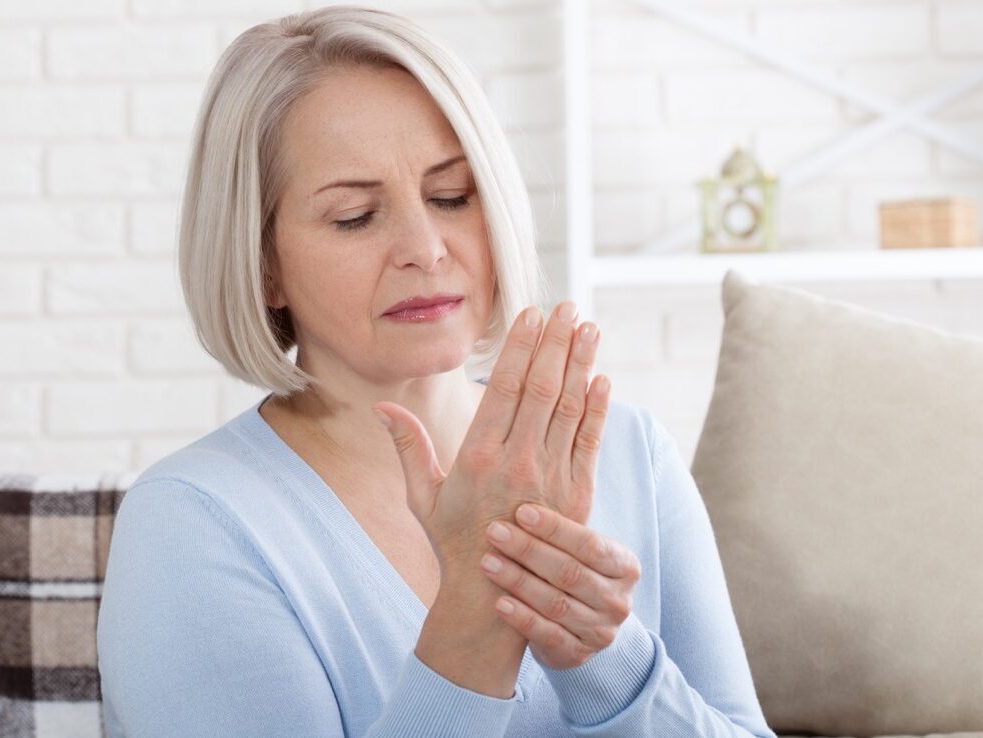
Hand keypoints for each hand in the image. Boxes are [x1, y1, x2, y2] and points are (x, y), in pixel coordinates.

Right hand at [373, 300, 610, 575]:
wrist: (491, 596)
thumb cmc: (451, 540)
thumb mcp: (420, 495)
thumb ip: (407, 446)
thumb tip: (380, 405)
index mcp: (477, 457)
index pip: (504, 387)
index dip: (521, 347)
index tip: (532, 313)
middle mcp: (517, 463)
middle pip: (542, 388)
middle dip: (556, 343)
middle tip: (567, 307)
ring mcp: (550, 479)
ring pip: (569, 408)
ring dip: (581, 364)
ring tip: (588, 328)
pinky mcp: (576, 495)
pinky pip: (589, 441)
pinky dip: (597, 408)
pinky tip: (602, 378)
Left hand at [478, 502, 639, 669]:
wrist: (578, 627)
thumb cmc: (570, 570)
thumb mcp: (579, 547)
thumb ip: (567, 514)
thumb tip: (543, 457)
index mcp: (624, 565)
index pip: (590, 543)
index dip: (555, 528)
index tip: (521, 510)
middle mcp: (617, 600)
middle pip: (570, 572)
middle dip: (529, 551)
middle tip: (494, 531)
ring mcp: (600, 631)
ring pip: (556, 603)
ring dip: (519, 581)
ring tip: (487, 562)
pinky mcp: (578, 654)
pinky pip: (548, 635)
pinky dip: (522, 618)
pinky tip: (499, 602)